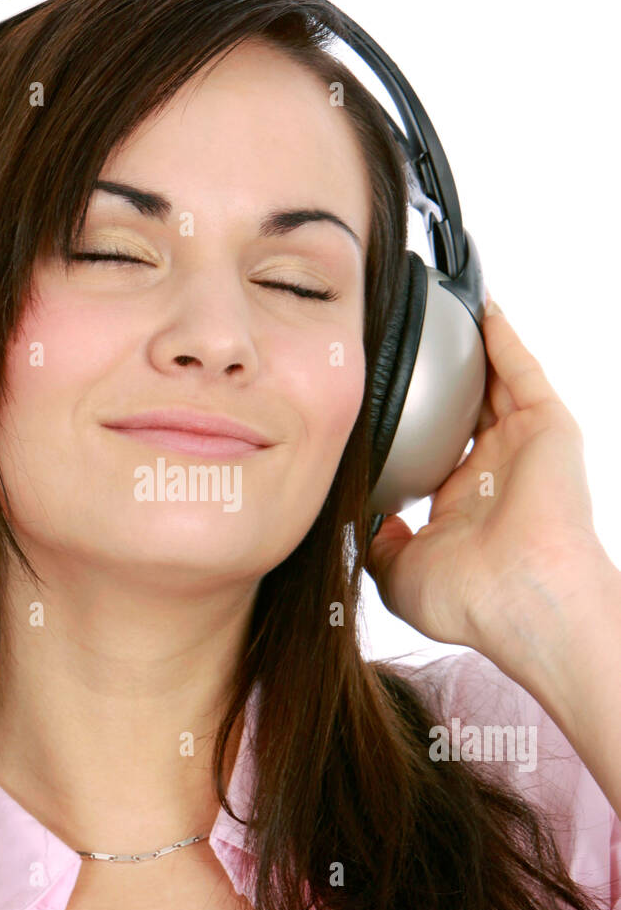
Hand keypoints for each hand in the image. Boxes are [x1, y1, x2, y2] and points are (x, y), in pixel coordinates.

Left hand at [365, 293, 605, 652]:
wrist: (523, 597)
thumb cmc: (470, 600)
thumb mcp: (398, 574)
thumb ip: (376, 544)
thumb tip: (363, 521)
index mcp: (462, 505)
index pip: (433, 450)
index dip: (410, 425)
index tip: (376, 400)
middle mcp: (494, 472)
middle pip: (465, 409)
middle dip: (442, 378)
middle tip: (407, 345)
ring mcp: (522, 447)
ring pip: (494, 383)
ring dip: (473, 348)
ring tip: (444, 311)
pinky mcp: (547, 427)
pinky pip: (522, 370)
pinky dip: (504, 339)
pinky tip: (483, 310)